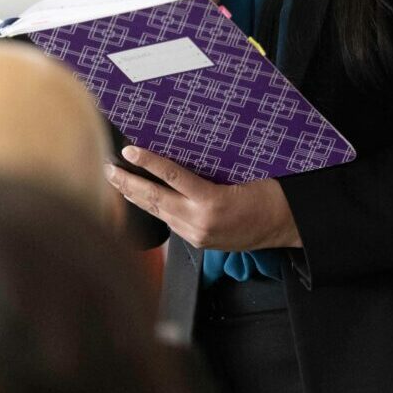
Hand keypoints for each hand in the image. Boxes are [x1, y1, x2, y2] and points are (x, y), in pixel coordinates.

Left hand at [106, 146, 299, 252]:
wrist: (286, 225)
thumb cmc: (269, 195)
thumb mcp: (240, 175)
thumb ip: (207, 171)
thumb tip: (177, 155)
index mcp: (212, 201)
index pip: (172, 176)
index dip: (148, 162)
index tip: (128, 151)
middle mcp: (200, 221)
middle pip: (155, 199)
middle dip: (127, 183)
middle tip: (107, 169)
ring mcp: (197, 234)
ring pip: (158, 212)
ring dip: (134, 197)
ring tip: (115, 182)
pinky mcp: (198, 242)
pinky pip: (169, 222)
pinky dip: (153, 209)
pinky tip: (141, 200)